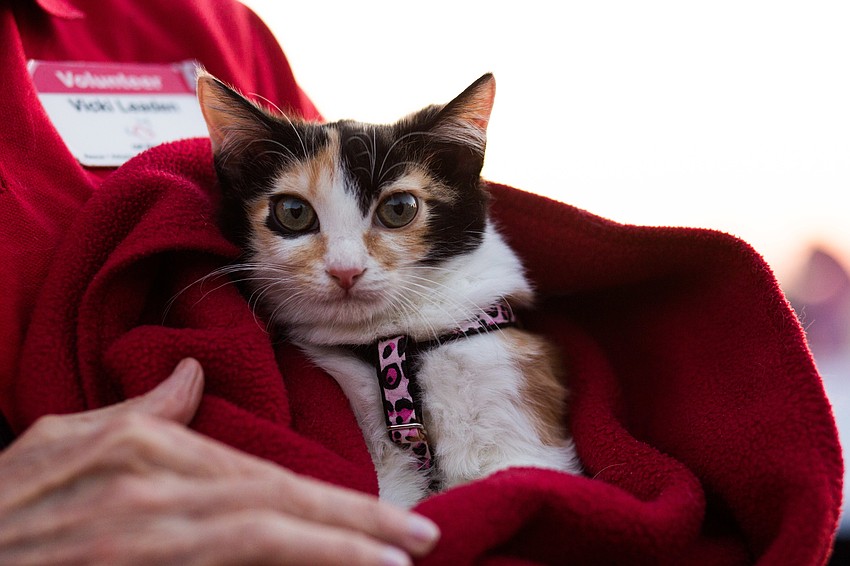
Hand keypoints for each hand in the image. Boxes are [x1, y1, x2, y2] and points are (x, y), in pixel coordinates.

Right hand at [0, 359, 438, 564]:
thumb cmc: (5, 503)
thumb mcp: (61, 440)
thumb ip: (141, 412)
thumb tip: (194, 377)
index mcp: (142, 451)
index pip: (262, 477)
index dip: (332, 500)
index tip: (391, 519)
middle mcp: (151, 495)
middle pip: (275, 508)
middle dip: (354, 526)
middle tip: (420, 540)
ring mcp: (142, 541)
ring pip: (257, 542)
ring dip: (329, 553)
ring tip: (391, 564)